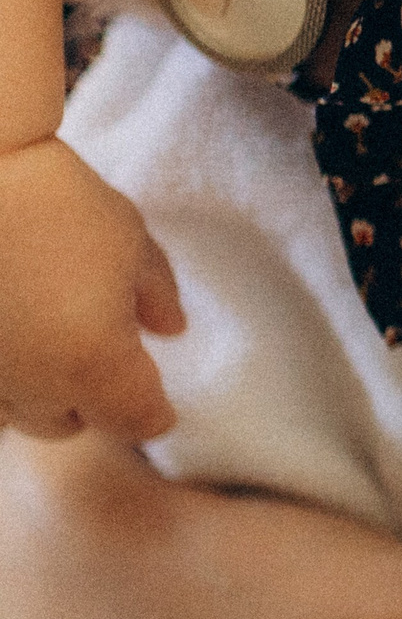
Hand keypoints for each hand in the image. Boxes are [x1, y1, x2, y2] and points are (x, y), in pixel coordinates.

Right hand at [0, 136, 182, 438]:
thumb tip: (169, 329)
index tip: (153, 385)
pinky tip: (6, 331)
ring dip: (32, 391)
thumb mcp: (129, 240)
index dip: (153, 406)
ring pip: (13, 415)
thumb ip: (157, 293)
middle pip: (69, 423)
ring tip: (39, 341)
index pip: (139, 421)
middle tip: (93, 350)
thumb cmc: (53, 195)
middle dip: (87, 397)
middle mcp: (30, 387)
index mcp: (95, 367)